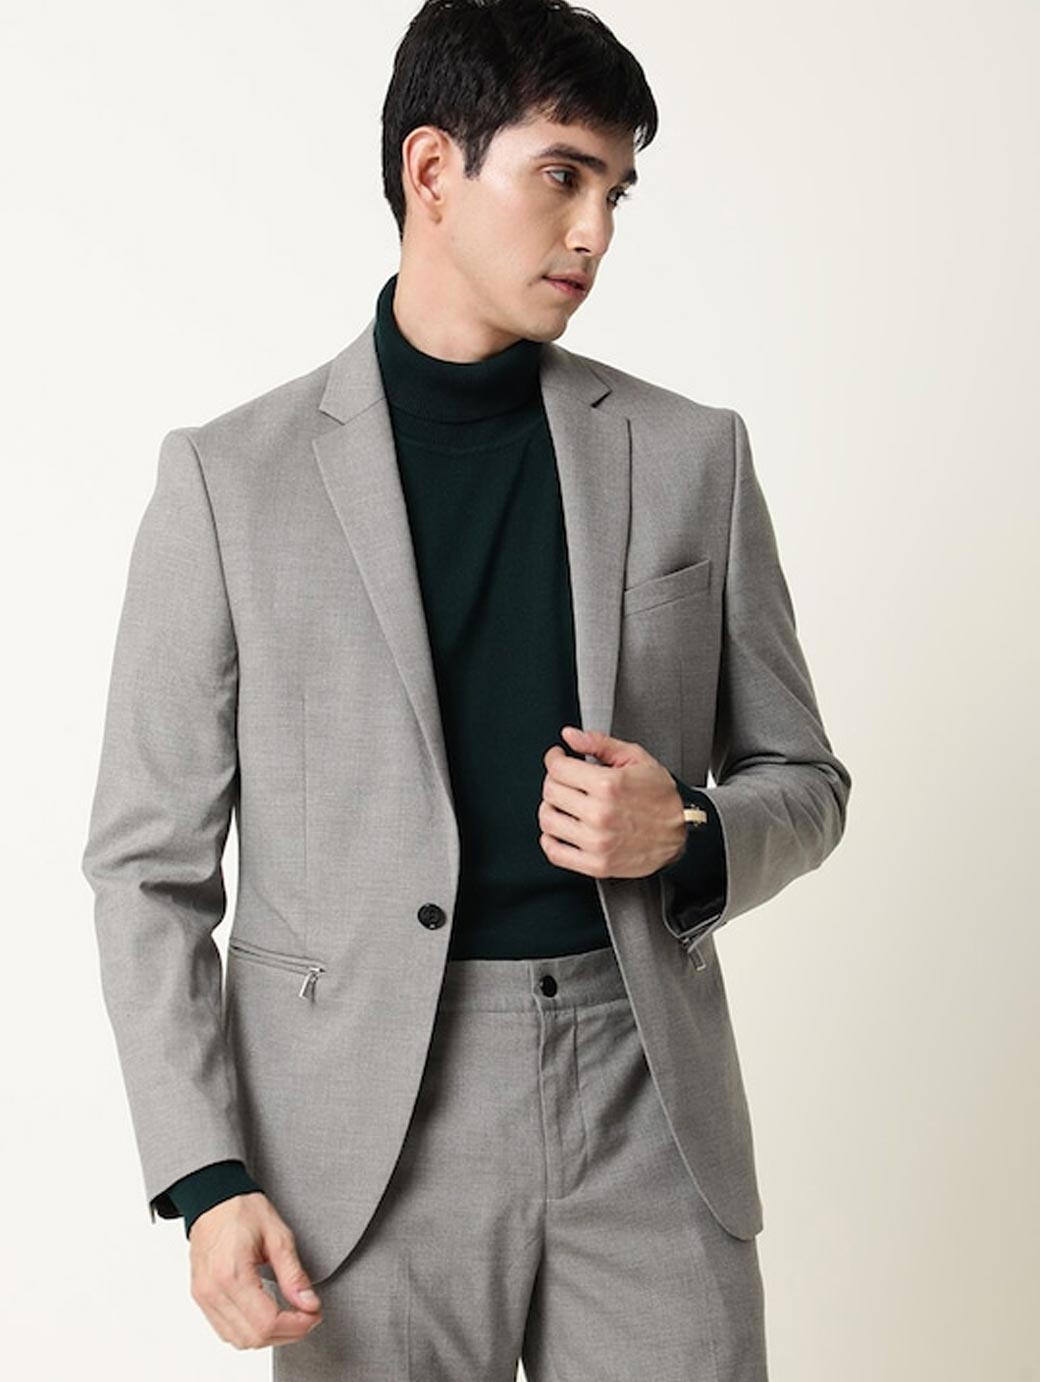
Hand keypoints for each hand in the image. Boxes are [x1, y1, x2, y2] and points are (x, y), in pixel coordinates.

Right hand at [187, 1192, 323, 1348]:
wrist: (213, 1199)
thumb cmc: (242, 1210)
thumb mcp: (278, 1235)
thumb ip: (294, 1274)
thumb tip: (309, 1304)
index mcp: (232, 1274)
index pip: (266, 1322)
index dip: (296, 1326)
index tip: (313, 1315)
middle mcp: (213, 1291)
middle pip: (253, 1338)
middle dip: (287, 1333)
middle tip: (307, 1316)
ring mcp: (204, 1297)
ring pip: (238, 1340)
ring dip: (269, 1336)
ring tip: (290, 1317)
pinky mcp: (201, 1298)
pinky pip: (225, 1331)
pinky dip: (249, 1331)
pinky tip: (267, 1316)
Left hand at [538, 726, 686, 878]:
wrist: (684, 833)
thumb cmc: (662, 797)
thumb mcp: (636, 758)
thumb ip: (600, 744)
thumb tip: (571, 736)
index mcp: (609, 785)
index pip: (558, 768)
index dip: (555, 758)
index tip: (558, 758)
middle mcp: (600, 814)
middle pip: (550, 792)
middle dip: (554, 780)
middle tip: (565, 780)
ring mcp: (597, 842)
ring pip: (548, 820)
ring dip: (551, 808)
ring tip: (563, 803)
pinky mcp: (596, 864)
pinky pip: (555, 852)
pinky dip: (549, 840)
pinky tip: (561, 829)